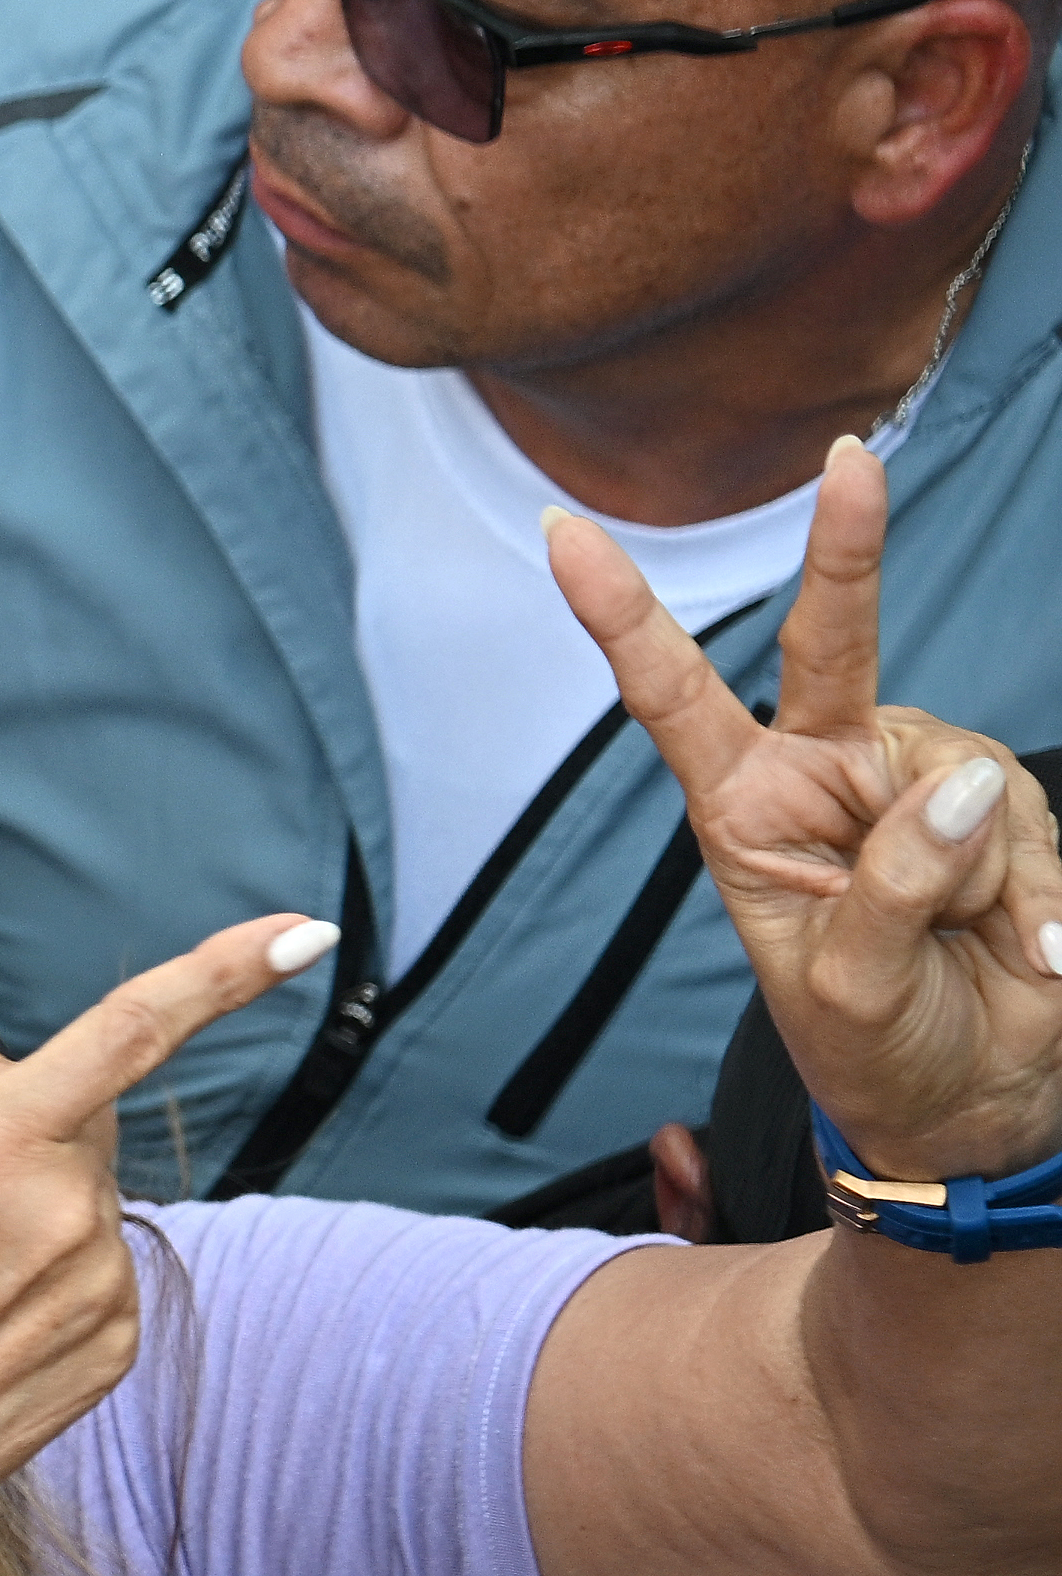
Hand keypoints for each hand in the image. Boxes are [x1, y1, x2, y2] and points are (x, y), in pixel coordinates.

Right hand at [0, 911, 341, 1558]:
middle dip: (24, 1134)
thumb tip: (23, 1067)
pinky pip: (98, 1268)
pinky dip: (48, 1280)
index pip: (127, 1029)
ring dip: (35, 1213)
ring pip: (91, 1195)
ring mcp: (100, 1283)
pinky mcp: (117, 1345)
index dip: (223, 972)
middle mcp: (64, 1208)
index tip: (304, 931)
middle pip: (84, 1116)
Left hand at [557, 437, 1061, 1191]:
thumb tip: (953, 784)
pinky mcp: (1000, 812)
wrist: (978, 1110)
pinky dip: (1041, 900)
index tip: (562, 530)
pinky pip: (1031, 823)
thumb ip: (893, 886)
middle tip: (850, 465)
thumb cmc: (880, 1054)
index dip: (620, 616)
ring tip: (972, 949)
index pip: (671, 698)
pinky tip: (1034, 957)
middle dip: (846, 551)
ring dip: (987, 874)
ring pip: (968, 774)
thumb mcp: (851, 990)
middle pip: (836, 650)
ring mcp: (918, 785)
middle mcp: (825, 775)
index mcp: (745, 811)